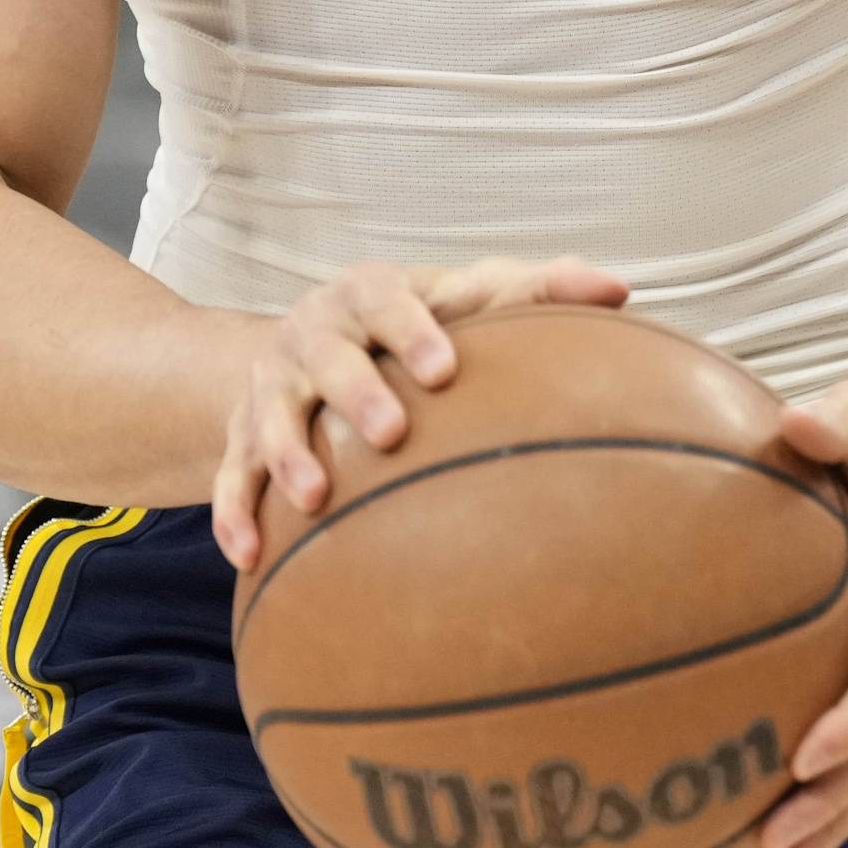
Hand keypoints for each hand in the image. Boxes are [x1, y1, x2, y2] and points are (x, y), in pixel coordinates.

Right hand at [208, 257, 627, 569]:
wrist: (305, 341)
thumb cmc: (415, 323)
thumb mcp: (466, 297)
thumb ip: (536, 291)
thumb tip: (618, 291)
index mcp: (368, 295)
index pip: (387, 297)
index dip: (412, 329)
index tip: (446, 368)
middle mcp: (312, 335)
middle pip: (326, 356)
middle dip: (354, 391)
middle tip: (392, 432)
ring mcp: (271, 386)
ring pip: (267, 416)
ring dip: (287, 455)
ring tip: (314, 499)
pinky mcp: (237, 435)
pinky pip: (228, 475)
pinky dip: (233, 513)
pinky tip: (249, 557)